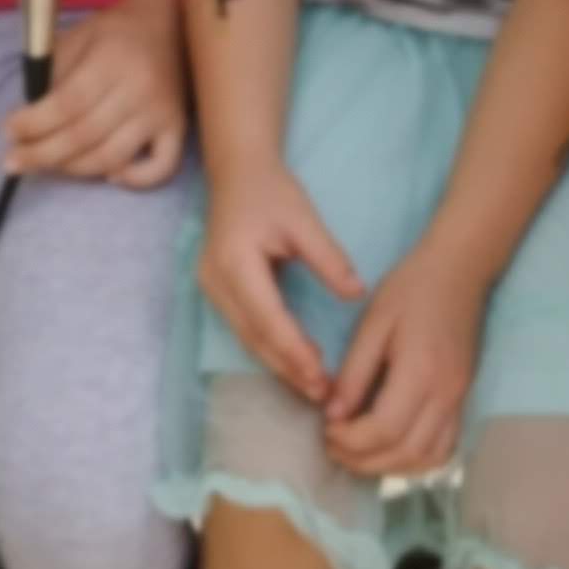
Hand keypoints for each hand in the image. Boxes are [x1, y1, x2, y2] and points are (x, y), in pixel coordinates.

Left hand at [4, 0, 186, 187]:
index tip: (7, 131)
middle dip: (42, 154)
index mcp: (112, 61)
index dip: (34, 123)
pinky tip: (110, 176)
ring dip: (73, 169)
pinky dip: (135, 180)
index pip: (67, 103)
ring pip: (112, 158)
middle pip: (84, 136)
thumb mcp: (78, 38)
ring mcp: (161, 113)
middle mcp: (140, 90)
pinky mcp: (178, 129)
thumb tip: (26, 120)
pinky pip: (161, 168)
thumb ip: (53, 76)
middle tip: (12, 161)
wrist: (168, 25)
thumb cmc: (114, 33)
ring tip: (46, 166)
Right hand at [197, 166, 364, 404]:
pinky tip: (296, 362)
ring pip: (247, 338)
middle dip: (288, 368)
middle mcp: (216, 281)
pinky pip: (245, 329)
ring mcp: (212, 289)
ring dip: (279, 364)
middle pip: (254, 337)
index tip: (322, 375)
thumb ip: (329, 258)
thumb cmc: (272, 192)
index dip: (294, 350)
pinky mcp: (218, 292)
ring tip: (314, 386)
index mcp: (235, 262)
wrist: (238, 174)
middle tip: (322, 394)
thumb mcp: (305, 219)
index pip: (267, 317)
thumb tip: (357, 293)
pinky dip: (270, 348)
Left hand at [324, 245, 485, 478]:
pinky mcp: (462, 399)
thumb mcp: (373, 324)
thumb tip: (333, 415)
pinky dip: (415, 460)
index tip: (325, 429)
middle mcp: (446, 394)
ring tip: (356, 452)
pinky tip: (389, 448)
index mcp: (420, 371)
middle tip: (332, 446)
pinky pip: (444, 448)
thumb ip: (353, 372)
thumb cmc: (411, 290)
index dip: (350, 440)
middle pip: (405, 452)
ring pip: (428, 458)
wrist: (459, 271)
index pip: (384, 429)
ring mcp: (459, 400)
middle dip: (362, 460)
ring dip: (389, 466)